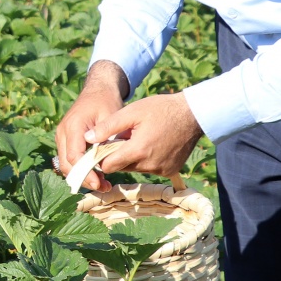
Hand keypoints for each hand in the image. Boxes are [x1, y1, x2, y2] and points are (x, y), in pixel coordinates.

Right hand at [57, 63, 127, 192]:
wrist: (97, 90)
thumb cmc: (106, 102)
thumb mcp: (112, 118)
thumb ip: (107, 138)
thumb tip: (107, 161)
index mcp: (73, 127)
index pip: (74, 156)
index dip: (86, 173)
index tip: (100, 183)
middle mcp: (62, 133)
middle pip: (66, 164)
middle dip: (83, 179)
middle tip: (103, 187)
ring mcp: (61, 136)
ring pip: (65, 164)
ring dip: (81, 176)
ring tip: (102, 184)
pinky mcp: (65, 140)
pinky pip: (68, 159)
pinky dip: (80, 169)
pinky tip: (96, 175)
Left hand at [88, 92, 202, 178]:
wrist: (193, 114)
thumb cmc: (161, 109)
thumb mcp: (131, 112)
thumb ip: (108, 126)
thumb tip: (87, 138)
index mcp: (138, 151)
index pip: (108, 166)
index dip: (101, 158)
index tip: (101, 147)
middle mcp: (150, 165)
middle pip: (121, 167)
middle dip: (117, 155)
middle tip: (124, 138)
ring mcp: (162, 170)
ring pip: (135, 168)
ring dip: (132, 157)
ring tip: (139, 138)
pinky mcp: (170, 171)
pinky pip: (150, 169)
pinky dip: (146, 160)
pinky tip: (152, 144)